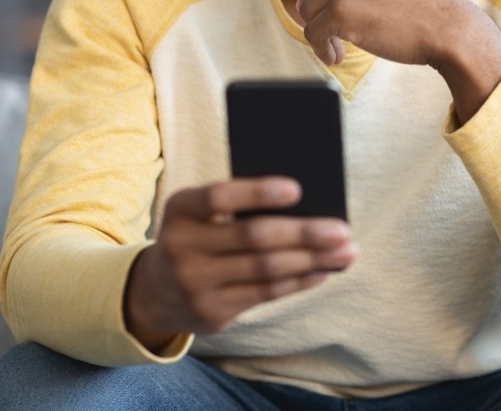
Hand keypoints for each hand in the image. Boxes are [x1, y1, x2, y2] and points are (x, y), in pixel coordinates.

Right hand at [123, 178, 355, 349]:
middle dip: (304, 233)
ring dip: (312, 260)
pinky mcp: (211, 312)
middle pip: (254, 237)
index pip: (219, 197)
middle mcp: (182, 246)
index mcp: (180, 209)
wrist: (154, 291)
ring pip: (266, 269)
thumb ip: (237, 206)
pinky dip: (298, 281)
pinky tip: (322, 271)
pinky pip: (265, 295)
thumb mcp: (200, 215)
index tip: (298, 189)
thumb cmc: (197, 236)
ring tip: (345, 253)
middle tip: (343, 230)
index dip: (257, 192)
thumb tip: (307, 208)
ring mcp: (195, 283)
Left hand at [296, 0, 461, 66]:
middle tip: (337, 31)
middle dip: (320, 12)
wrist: (447, 28)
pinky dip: (321, 49)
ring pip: (308, 10)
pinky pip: (313, 32)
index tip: (341, 11)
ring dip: (320, 33)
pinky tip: (336, 56)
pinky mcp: (340, 11)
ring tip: (338, 46)